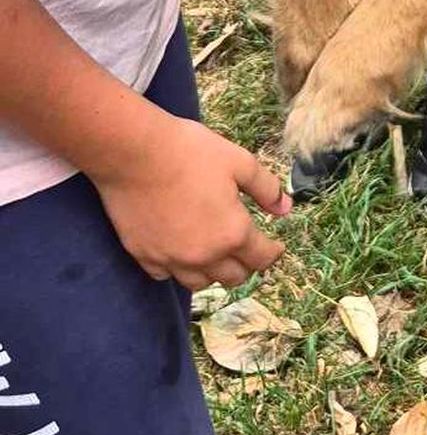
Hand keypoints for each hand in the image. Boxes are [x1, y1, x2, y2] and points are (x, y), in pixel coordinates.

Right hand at [93, 113, 290, 290]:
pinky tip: (182, 252)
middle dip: (247, 265)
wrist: (134, 152)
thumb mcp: (241, 162)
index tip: (275, 247)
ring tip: (217, 255)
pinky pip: (166, 275)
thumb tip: (286, 209)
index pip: (262, 258)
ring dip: (214, 272)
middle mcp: (203, 255)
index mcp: (232, 233)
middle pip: (234, 277)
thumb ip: (267, 189)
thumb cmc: (191, 152)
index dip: (273, 252)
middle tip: (248, 250)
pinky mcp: (143, 255)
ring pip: (200, 283)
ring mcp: (170, 259)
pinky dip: (179, 269)